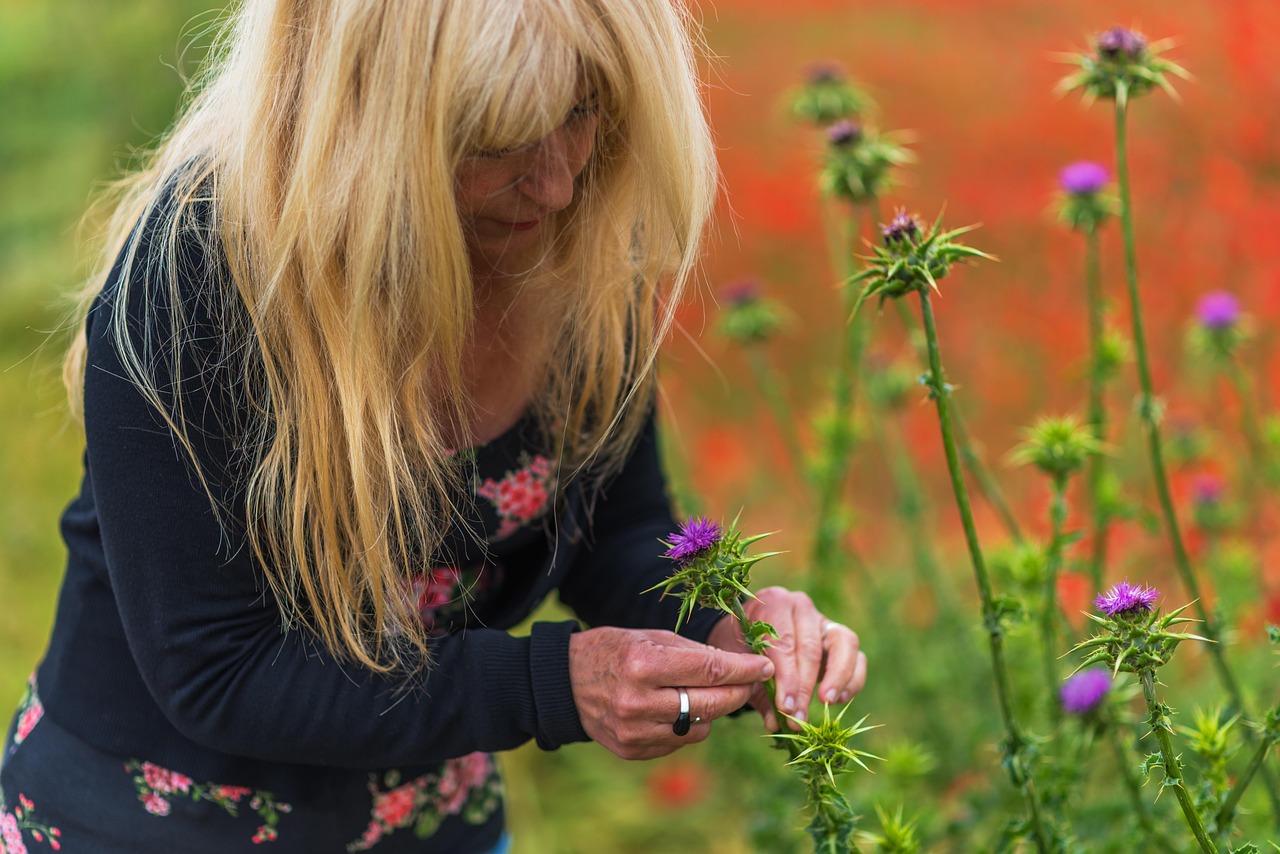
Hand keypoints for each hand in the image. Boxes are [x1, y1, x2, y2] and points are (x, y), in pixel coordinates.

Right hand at [568, 627, 774, 759]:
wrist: (564, 683)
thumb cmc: (613, 650)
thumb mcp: (650, 637)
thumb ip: (693, 653)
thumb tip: (737, 667)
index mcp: (644, 665)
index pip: (709, 670)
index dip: (743, 669)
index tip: (765, 666)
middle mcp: (639, 702)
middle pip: (711, 704)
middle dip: (738, 693)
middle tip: (750, 682)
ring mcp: (635, 732)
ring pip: (700, 728)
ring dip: (711, 712)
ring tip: (700, 693)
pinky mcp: (633, 751)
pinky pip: (679, 742)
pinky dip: (687, 726)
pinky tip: (676, 709)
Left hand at [706, 587, 866, 731]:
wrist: (747, 634)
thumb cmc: (741, 647)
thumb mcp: (741, 663)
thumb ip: (757, 690)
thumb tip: (775, 721)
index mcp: (773, 604)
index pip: (784, 644)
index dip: (786, 679)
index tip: (786, 708)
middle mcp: (802, 607)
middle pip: (811, 647)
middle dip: (805, 687)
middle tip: (799, 718)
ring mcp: (824, 620)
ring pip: (844, 643)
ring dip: (837, 677)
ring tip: (827, 703)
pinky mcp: (841, 637)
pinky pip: (857, 656)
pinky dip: (853, 679)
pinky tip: (838, 700)